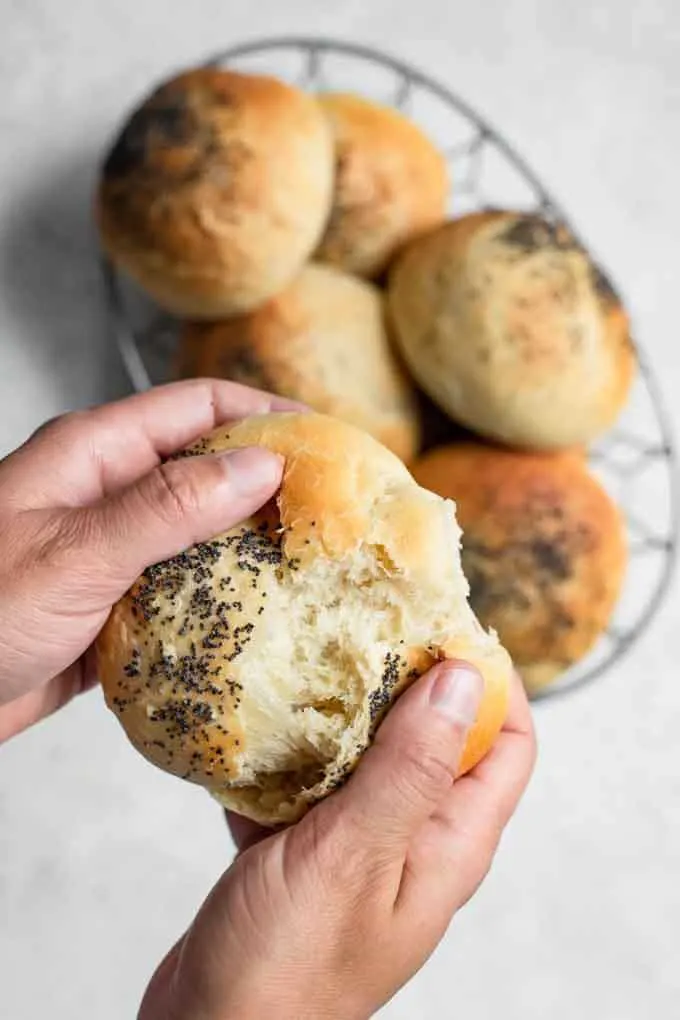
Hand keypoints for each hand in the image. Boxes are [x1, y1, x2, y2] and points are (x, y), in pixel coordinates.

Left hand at [0, 379, 295, 741]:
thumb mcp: (76, 554)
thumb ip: (168, 508)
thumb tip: (261, 466)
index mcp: (93, 455)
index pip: (198, 409)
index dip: (267, 415)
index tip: (331, 439)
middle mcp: (106, 493)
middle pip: (206, 468)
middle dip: (271, 483)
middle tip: (338, 511)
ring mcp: (109, 552)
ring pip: (199, 533)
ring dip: (252, 546)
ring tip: (316, 567)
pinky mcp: (112, 606)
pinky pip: (181, 590)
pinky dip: (221, 599)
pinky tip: (261, 619)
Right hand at [140, 664, 535, 1019]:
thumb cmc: (289, 964)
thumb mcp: (357, 854)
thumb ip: (412, 767)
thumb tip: (465, 678)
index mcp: (449, 843)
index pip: (507, 744)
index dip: (491, 682)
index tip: (445, 629)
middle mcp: (413, 840)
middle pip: (434, 738)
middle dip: (403, 682)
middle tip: (364, 629)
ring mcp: (358, 846)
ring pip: (365, 754)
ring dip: (339, 712)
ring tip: (306, 662)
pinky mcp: (304, 851)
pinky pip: (307, 782)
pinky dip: (288, 752)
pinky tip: (257, 725)